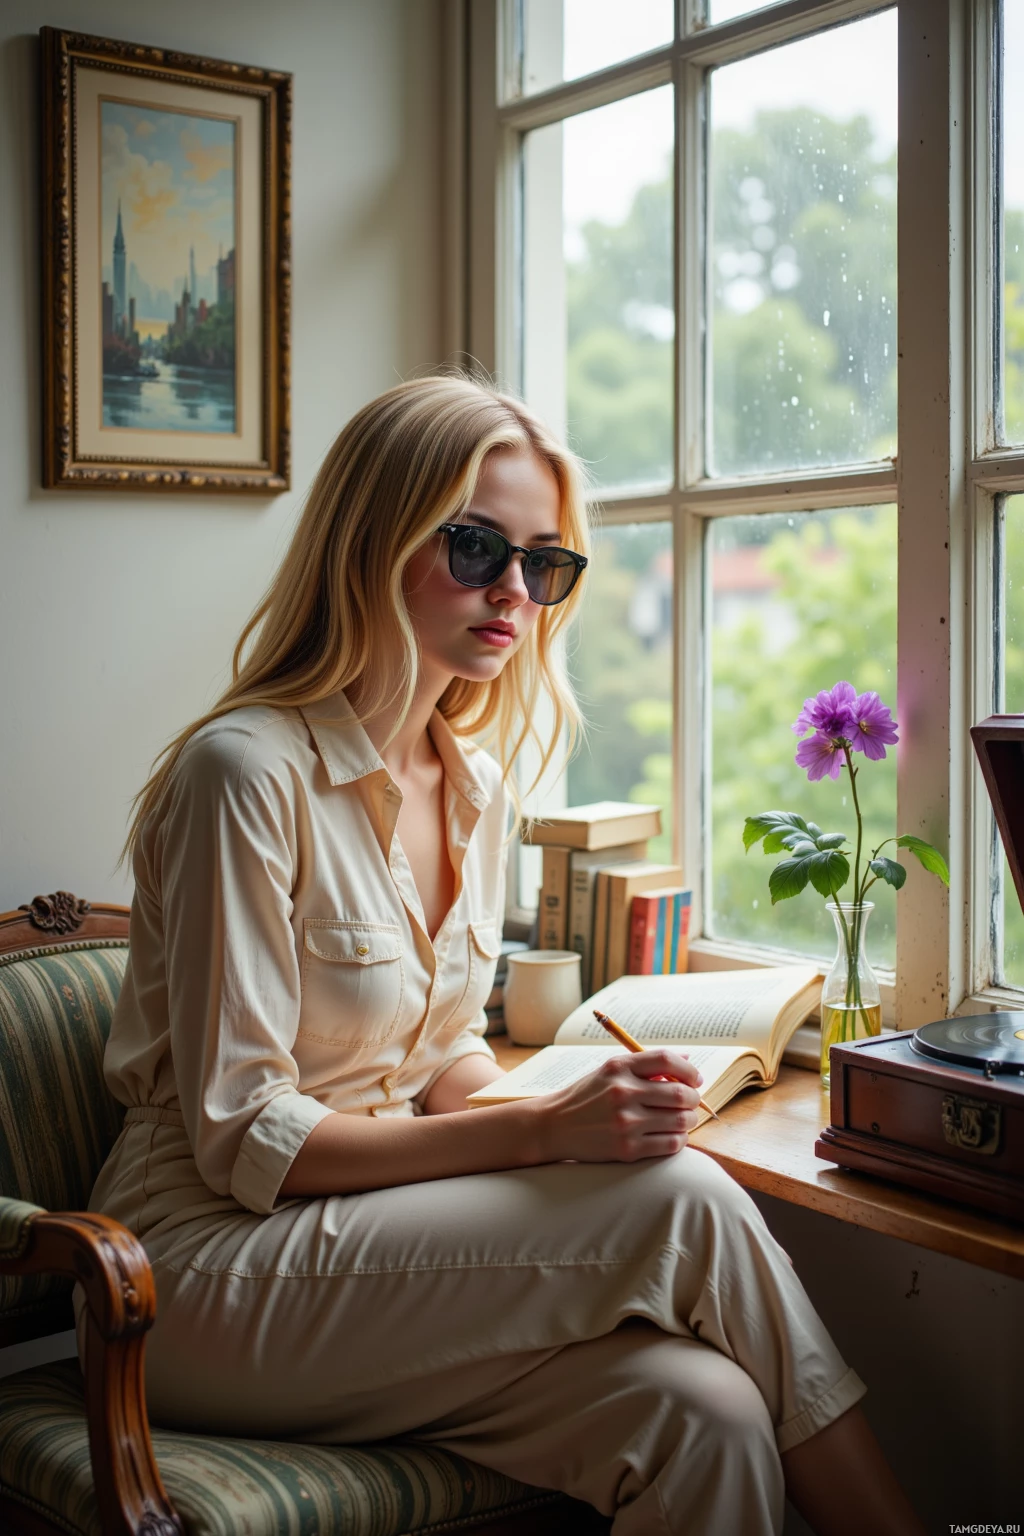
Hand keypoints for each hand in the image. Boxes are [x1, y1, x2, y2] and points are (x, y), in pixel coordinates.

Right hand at [534, 1049, 703, 1164]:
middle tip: (692, 1103)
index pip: (666, 1060)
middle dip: (693, 1099)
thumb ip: (646, 1065)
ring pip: (679, 1121)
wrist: (554, 1126)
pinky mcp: (627, 1149)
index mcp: (619, 1068)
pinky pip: (670, 1145)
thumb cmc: (587, 1096)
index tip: (696, 1079)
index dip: (689, 1070)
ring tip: (683, 1119)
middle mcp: (622, 1093)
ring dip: (689, 1121)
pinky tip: (673, 1136)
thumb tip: (687, 1060)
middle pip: (679, 1094)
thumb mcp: (610, 1071)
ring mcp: (625, 1123)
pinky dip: (679, 1140)